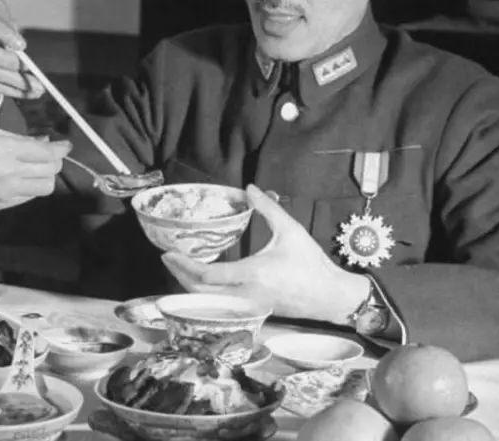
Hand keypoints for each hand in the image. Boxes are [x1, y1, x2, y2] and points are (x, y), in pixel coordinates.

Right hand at [0, 0, 43, 106]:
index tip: (22, 45)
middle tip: (28, 68)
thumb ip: (11, 27)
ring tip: (37, 86)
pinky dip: (13, 91)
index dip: (4, 32)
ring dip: (18, 82)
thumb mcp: (3, 25)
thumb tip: (19, 46)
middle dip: (11, 62)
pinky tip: (26, 92)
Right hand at [0, 126, 70, 209]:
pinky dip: (30, 189)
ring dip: (44, 177)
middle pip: (51, 170)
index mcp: (7, 149)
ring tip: (34, 170)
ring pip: (45, 188)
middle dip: (53, 161)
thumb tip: (42, 142)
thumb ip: (18, 138)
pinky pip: (29, 198)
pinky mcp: (2, 205)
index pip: (48, 152)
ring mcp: (8, 191)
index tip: (64, 145)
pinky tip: (20, 181)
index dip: (61, 148)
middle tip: (47, 156)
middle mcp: (12, 172)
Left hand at [160, 184, 369, 323]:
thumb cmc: (312, 264)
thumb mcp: (291, 230)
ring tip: (180, 266)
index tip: (169, 253)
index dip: (184, 266)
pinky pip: (220, 305)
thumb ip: (268, 208)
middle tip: (167, 258)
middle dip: (179, 276)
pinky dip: (205, 294)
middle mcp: (246, 294)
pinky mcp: (253, 310)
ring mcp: (248, 306)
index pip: (208, 276)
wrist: (331, 296)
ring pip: (209, 302)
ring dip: (190, 286)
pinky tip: (201, 279)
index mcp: (252, 274)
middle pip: (200, 293)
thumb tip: (250, 187)